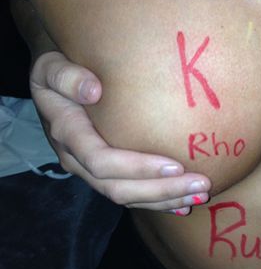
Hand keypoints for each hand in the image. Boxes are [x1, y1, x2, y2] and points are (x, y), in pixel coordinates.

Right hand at [30, 51, 210, 214]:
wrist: (53, 80)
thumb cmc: (58, 67)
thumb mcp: (51, 65)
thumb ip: (66, 77)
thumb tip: (93, 91)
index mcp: (67, 133)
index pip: (102, 160)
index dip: (138, 167)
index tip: (175, 165)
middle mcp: (76, 158)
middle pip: (118, 187)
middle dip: (161, 190)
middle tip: (202, 184)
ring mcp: (88, 169)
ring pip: (125, 196)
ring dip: (164, 199)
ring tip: (199, 195)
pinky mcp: (102, 172)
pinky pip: (129, 193)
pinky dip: (156, 201)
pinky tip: (183, 203)